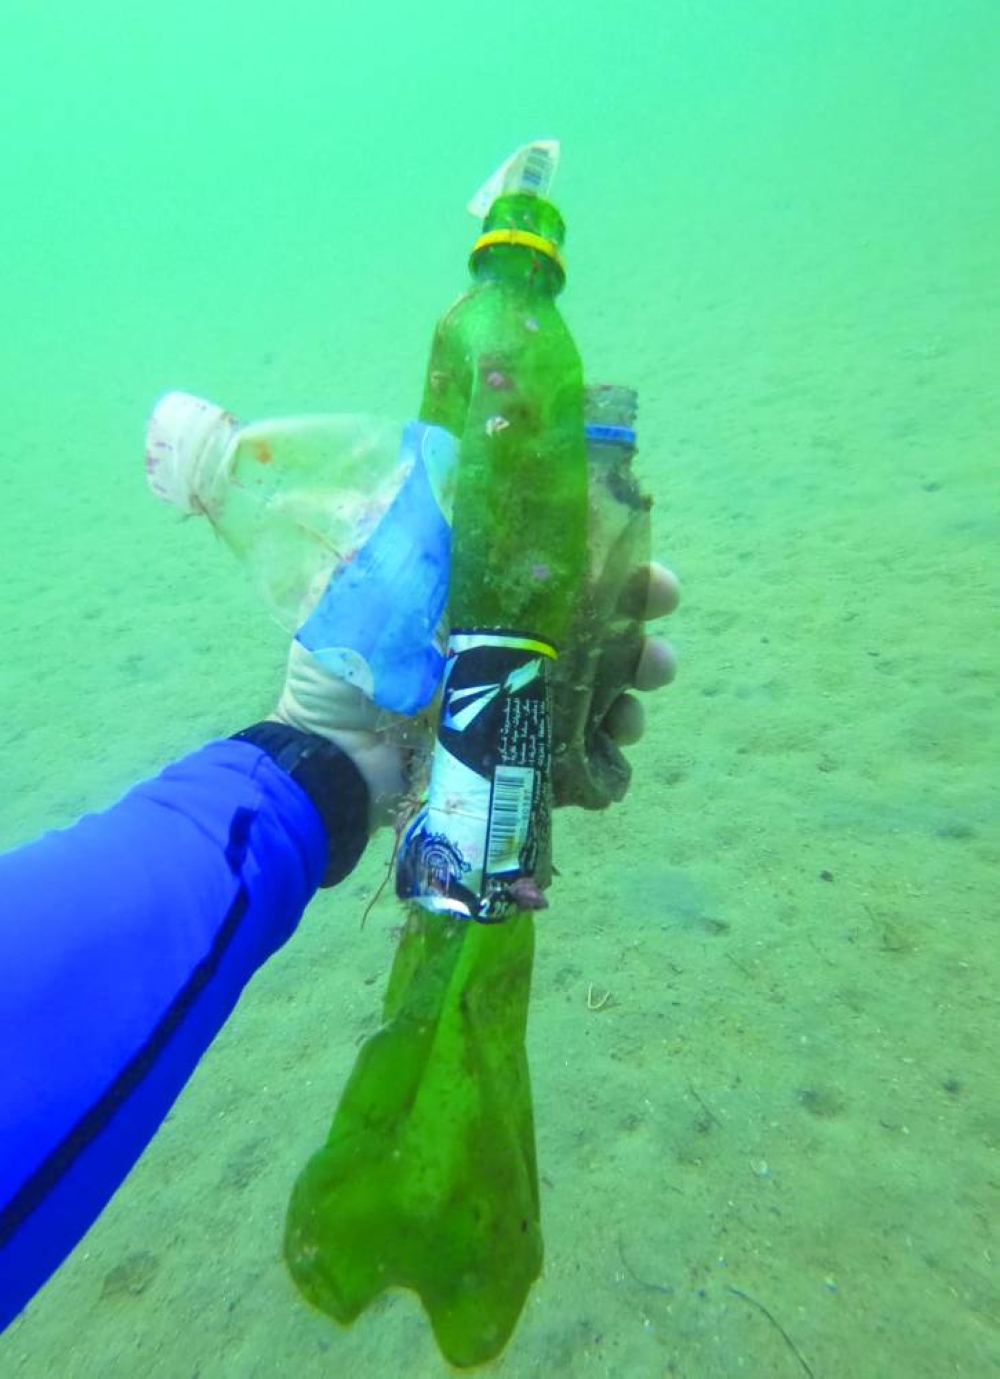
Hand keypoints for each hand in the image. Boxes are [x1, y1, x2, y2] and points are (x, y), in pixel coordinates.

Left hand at [273, 561, 678, 831]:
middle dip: (637, 613)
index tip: (634, 549)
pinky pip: (582, 747)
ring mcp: (517, 699)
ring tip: (644, 691)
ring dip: (634, 681)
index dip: (600, 554)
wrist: (330, 766)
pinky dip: (607, 747)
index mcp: (475, 598)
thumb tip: (457, 465)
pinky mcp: (520, 752)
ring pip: (600, 682)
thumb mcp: (366, 591)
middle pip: (591, 619)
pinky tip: (616, 745)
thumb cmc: (341, 672)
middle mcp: (505, 643)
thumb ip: (411, 541)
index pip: (551, 563)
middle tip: (663, 611)